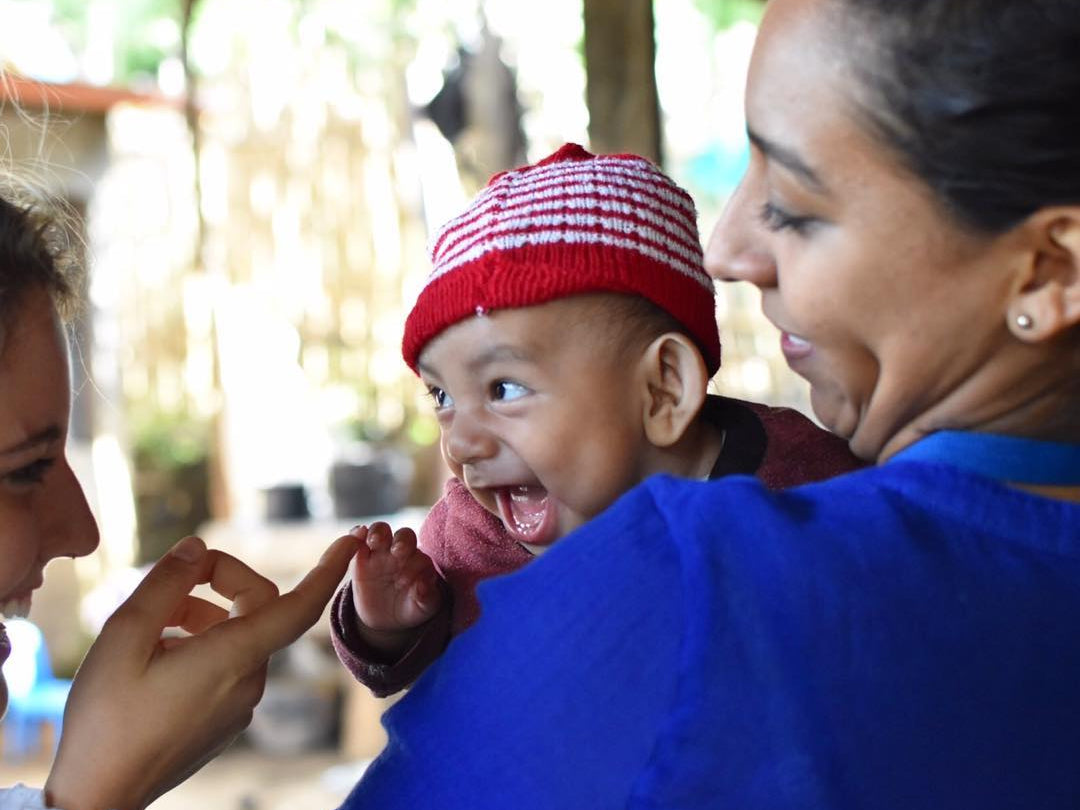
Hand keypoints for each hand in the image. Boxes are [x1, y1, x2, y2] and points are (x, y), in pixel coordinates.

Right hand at [44, 532, 356, 809]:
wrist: (99, 798)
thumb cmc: (105, 719)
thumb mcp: (123, 636)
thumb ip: (165, 584)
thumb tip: (197, 547)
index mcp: (233, 658)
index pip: (300, 606)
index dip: (328, 570)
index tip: (350, 542)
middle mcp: (249, 682)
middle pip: (257, 608)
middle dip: (219, 583)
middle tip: (168, 582)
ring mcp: (240, 706)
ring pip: (238, 636)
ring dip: (204, 615)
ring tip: (151, 624)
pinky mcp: (225, 722)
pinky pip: (228, 665)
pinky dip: (202, 645)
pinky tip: (157, 654)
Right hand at [350, 523, 442, 654]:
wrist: (386, 618)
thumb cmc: (411, 607)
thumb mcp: (423, 607)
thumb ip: (427, 596)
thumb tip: (423, 584)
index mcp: (419, 562)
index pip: (420, 556)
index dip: (415, 564)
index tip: (407, 580)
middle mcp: (401, 553)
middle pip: (403, 535)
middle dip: (402, 540)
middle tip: (398, 551)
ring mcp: (380, 552)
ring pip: (380, 531)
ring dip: (378, 532)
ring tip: (374, 541)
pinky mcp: (360, 557)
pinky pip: (357, 540)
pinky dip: (355, 534)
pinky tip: (354, 536)